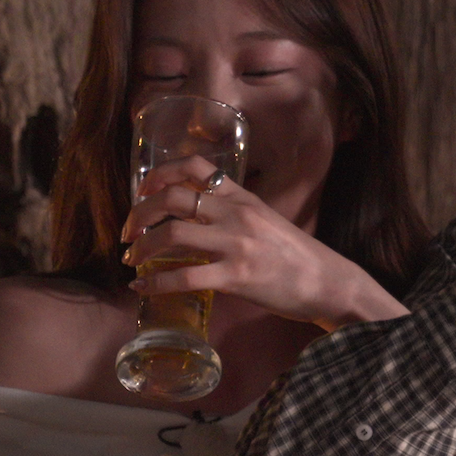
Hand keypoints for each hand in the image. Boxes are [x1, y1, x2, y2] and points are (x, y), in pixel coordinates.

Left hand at [121, 159, 404, 329]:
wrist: (327, 282)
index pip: (196, 167)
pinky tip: (142, 288)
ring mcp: (236, 245)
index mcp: (243, 197)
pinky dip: (155, 282)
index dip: (160, 174)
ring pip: (173, 234)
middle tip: (128, 233)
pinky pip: (184, 277)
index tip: (142, 191)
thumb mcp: (266, 220)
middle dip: (140, 214)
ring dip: (142, 247)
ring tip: (132, 260)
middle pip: (173, 198)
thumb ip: (233, 214)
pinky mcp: (236, 277)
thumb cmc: (295, 255)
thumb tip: (195, 219)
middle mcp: (237, 214)